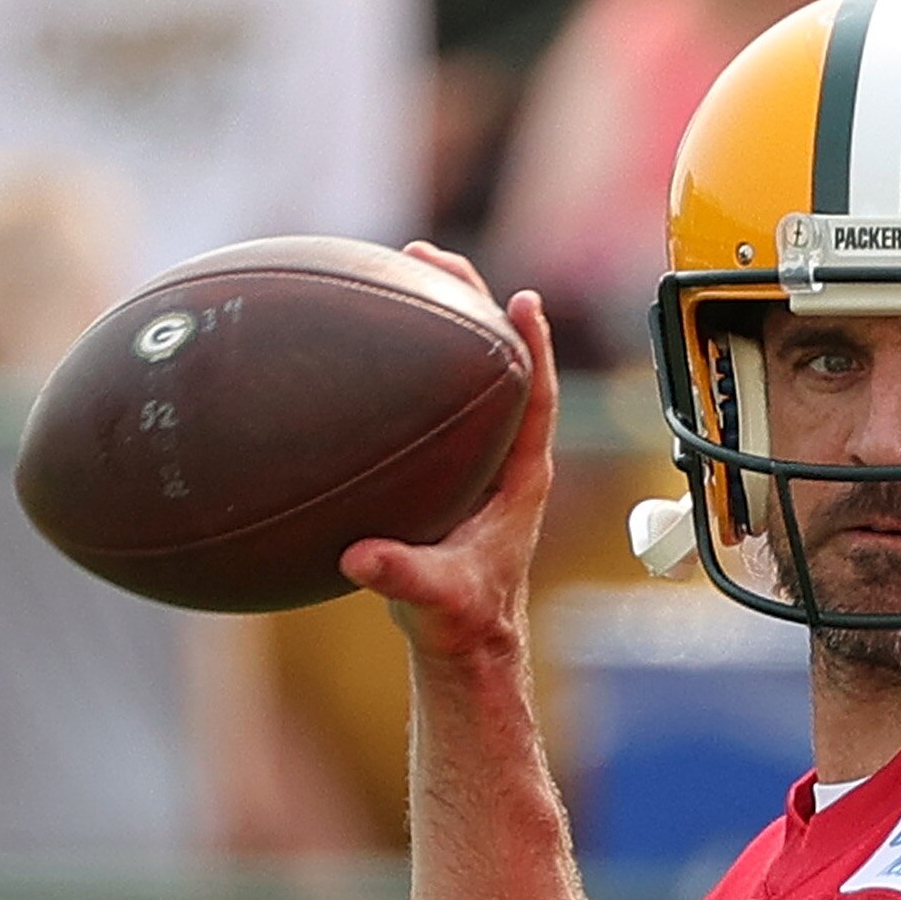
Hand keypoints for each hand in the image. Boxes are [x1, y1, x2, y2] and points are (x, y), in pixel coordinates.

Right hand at [338, 242, 557, 660]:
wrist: (463, 642)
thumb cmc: (461, 621)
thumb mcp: (434, 601)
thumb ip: (403, 578)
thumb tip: (362, 557)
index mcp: (520, 478)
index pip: (537, 398)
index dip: (535, 348)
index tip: (526, 300)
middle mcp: (504, 456)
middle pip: (499, 361)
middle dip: (472, 303)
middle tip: (433, 257)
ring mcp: (477, 457)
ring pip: (468, 370)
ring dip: (442, 317)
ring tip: (403, 266)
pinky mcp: (448, 465)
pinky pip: (433, 397)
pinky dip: (409, 360)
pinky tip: (364, 338)